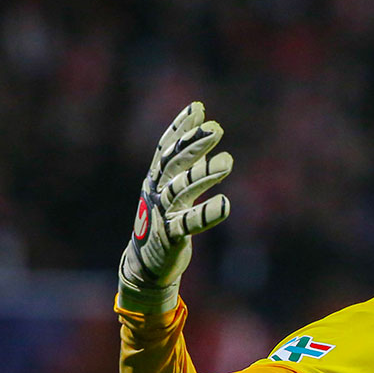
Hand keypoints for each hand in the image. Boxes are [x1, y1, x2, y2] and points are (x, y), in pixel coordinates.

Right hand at [118, 102, 232, 312]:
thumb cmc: (163, 221)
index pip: (167, 148)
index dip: (180, 128)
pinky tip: (225, 205)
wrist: (145, 264)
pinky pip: (188, 223)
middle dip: (194, 144)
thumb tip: (203, 127)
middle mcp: (156, 192)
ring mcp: (161, 214)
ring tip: (228, 162)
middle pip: (174, 164)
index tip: (198, 108)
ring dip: (204, 174)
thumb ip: (187, 162)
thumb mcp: (173, 189)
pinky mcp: (170, 236)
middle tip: (217, 129)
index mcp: (156, 179)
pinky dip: (206, 214)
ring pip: (181, 190)